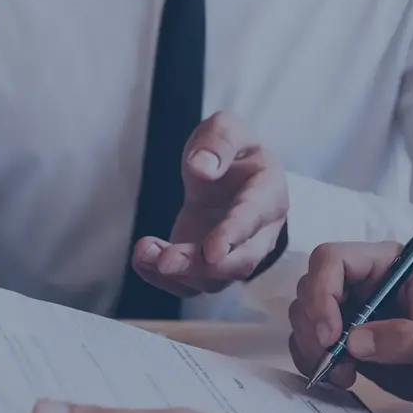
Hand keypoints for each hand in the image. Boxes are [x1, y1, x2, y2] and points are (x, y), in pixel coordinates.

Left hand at [131, 111, 289, 297]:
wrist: (225, 170)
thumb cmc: (231, 149)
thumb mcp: (226, 128)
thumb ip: (218, 142)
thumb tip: (202, 168)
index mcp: (269, 191)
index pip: (255, 216)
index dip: (234, 234)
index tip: (212, 249)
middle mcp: (259, 230)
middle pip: (241, 261)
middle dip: (203, 266)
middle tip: (166, 260)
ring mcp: (235, 252)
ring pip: (215, 279)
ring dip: (178, 272)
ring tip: (145, 250)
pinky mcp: (208, 264)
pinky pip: (190, 283)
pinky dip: (163, 278)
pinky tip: (143, 256)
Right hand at [288, 242, 412, 404]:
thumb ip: (406, 339)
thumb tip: (354, 341)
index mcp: (385, 262)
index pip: (333, 259)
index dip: (322, 293)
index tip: (331, 336)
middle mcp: (360, 278)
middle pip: (310, 286)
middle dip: (313, 327)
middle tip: (336, 363)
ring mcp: (349, 305)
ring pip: (303, 313)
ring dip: (311, 347)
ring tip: (344, 376)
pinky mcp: (343, 333)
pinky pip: (308, 339)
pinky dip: (312, 360)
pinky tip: (342, 378)